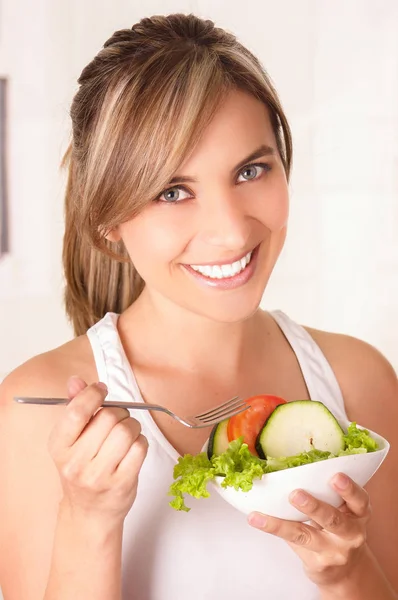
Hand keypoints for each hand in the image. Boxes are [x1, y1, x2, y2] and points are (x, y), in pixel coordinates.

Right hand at [48, 376, 147, 523]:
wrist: (89, 513)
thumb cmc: (83, 469)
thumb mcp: (71, 440)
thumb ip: (75, 407)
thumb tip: (76, 380)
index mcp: (59, 447)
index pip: (77, 411)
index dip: (93, 394)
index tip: (101, 390)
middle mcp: (76, 463)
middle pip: (108, 418)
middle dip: (118, 412)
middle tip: (117, 419)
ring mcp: (99, 475)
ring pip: (126, 430)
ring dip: (132, 425)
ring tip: (126, 434)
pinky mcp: (121, 483)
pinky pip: (140, 447)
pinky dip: (140, 441)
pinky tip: (132, 448)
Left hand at [248, 473, 370, 586]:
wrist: (345, 571)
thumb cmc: (338, 529)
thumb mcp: (343, 511)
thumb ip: (326, 493)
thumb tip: (290, 466)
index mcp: (359, 514)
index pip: (360, 500)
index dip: (349, 489)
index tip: (335, 476)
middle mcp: (351, 534)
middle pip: (334, 520)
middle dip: (314, 507)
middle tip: (295, 494)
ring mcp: (334, 551)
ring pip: (307, 535)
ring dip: (283, 524)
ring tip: (262, 514)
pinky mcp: (318, 562)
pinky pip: (292, 542)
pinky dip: (272, 528)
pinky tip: (257, 519)